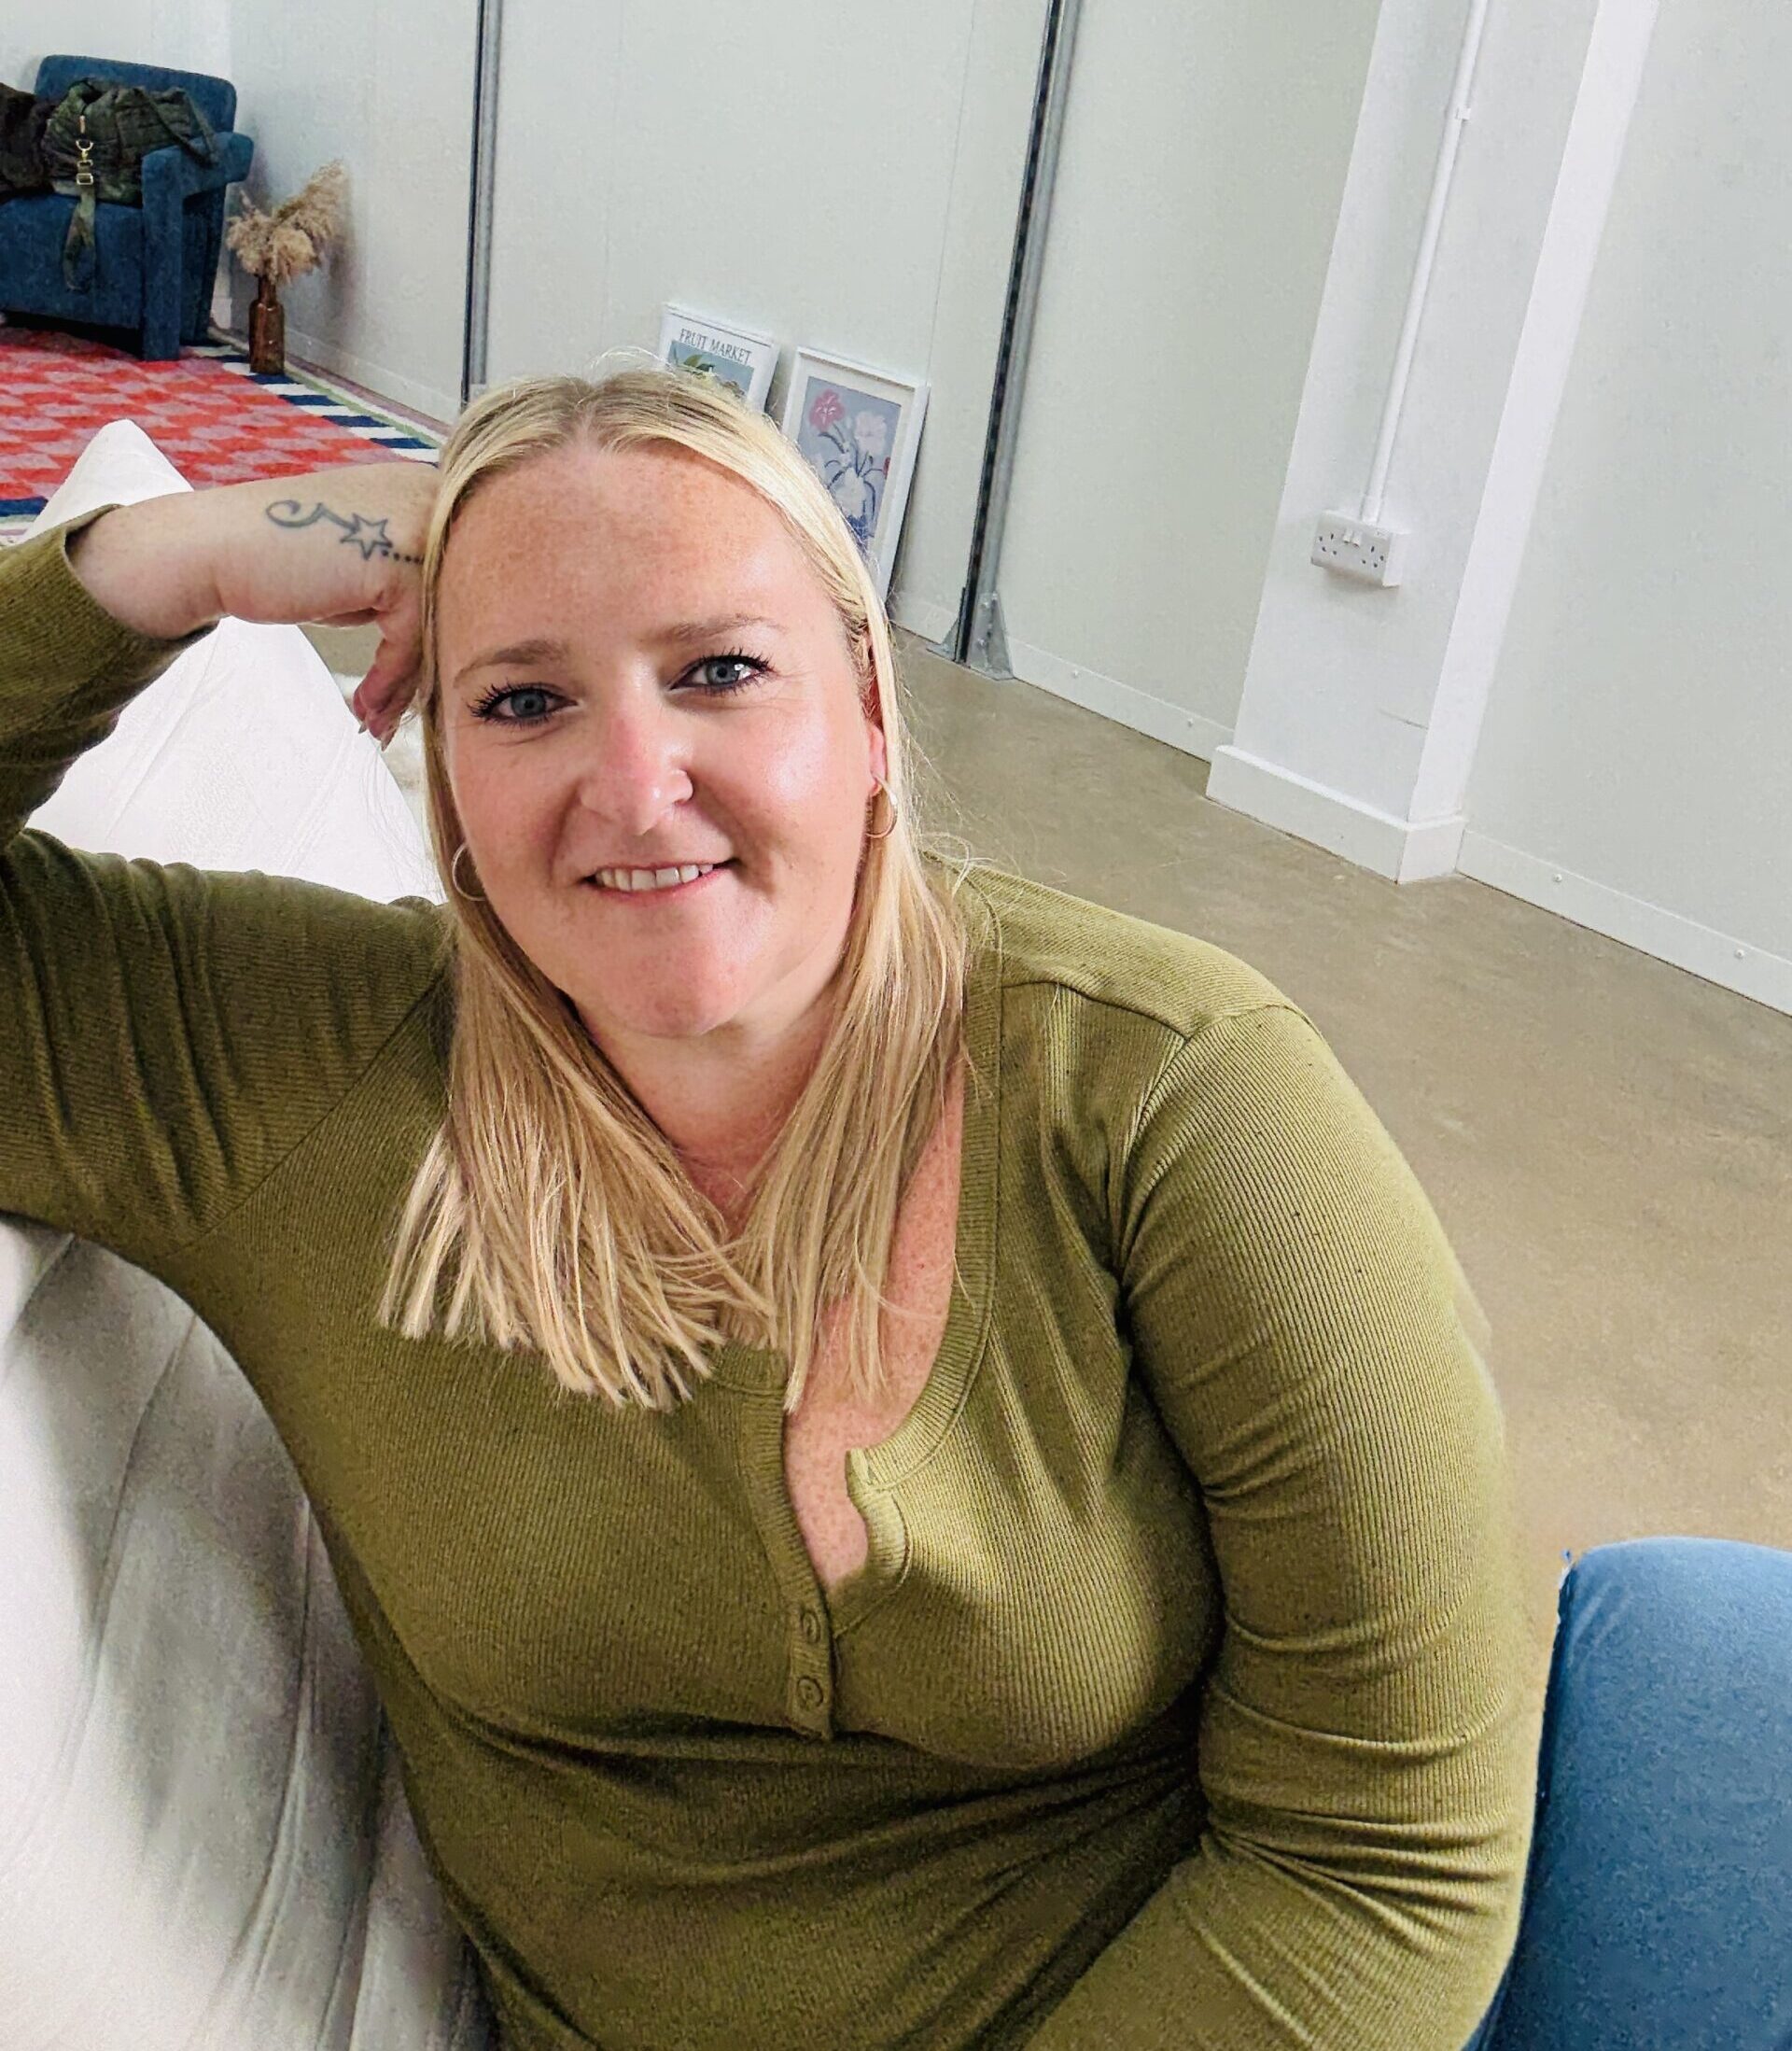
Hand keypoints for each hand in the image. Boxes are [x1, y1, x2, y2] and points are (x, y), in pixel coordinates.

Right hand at [68, 460, 439, 745]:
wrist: (213, 551)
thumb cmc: (291, 567)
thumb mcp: (368, 578)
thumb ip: (417, 599)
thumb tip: (462, 662)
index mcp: (431, 492)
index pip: (468, 580)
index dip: (443, 642)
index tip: (411, 692)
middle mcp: (431, 498)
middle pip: (463, 604)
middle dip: (428, 669)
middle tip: (393, 717)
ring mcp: (417, 525)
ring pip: (441, 626)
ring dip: (407, 685)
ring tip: (376, 720)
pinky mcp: (395, 562)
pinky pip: (412, 637)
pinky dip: (390, 678)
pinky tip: (363, 707)